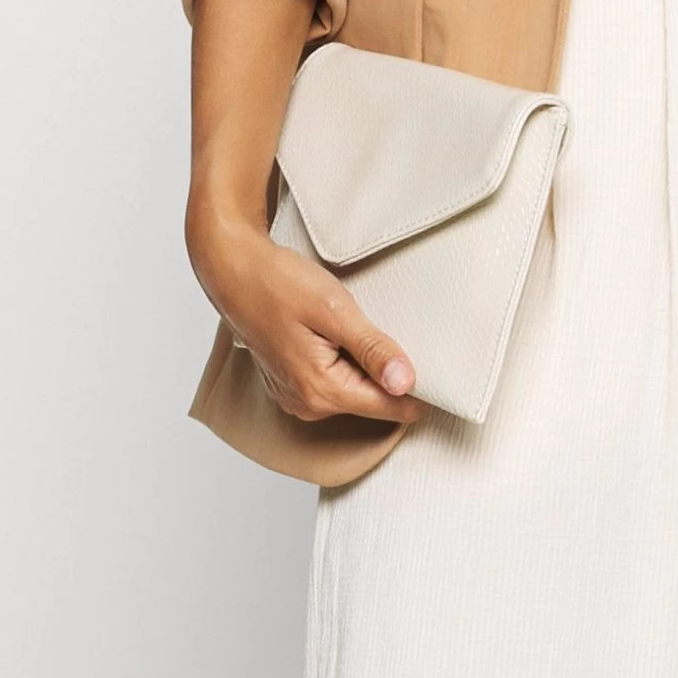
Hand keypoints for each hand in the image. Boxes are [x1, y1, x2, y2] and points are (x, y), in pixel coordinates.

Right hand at [187, 208, 427, 427]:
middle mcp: (307, 404)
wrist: (234, 271)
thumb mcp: (335, 310)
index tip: (443, 375)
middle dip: (390, 375)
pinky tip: (341, 336)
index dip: (419, 391)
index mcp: (321, 389)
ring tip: (361, 329)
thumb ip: (372, 349)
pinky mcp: (290, 384)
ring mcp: (295, 397)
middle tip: (400, 334)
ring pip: (352, 392)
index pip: (388, 406)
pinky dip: (345, 364)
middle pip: (371, 400)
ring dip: (366, 368)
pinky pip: (332, 384)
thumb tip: (406, 383)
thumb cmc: (279, 283)